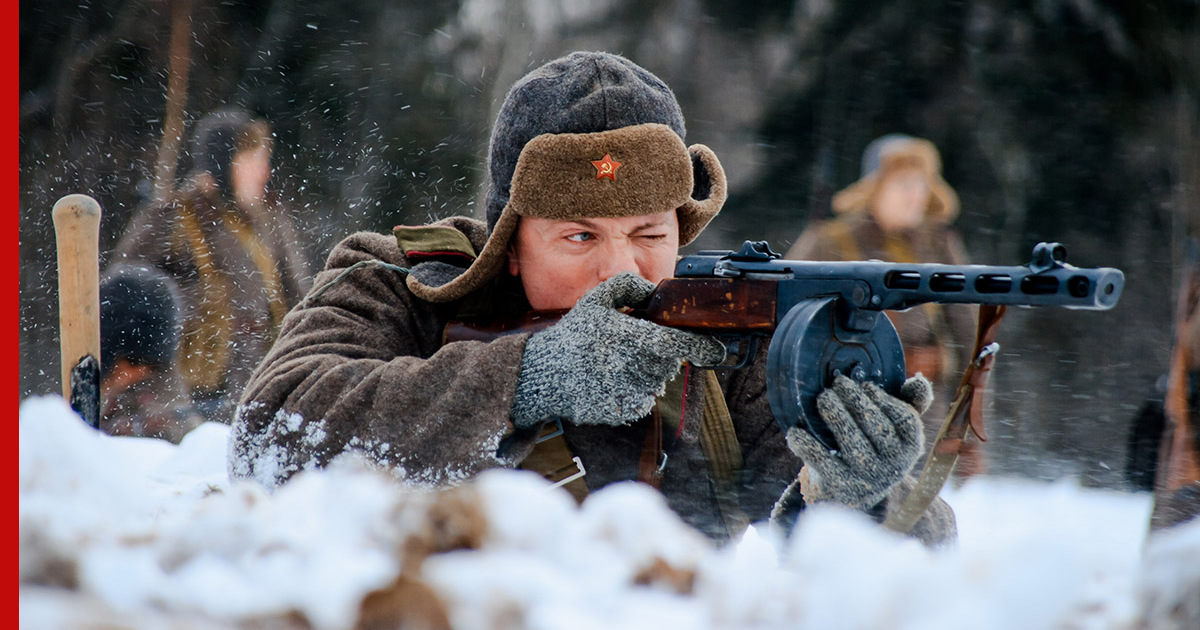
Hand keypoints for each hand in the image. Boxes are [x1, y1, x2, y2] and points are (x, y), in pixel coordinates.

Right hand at [511, 272, 725, 428]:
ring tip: (621, 364)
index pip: (672, 342)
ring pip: (656, 383)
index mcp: (623, 336)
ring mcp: (621, 391)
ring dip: (648, 373)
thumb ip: (627, 286)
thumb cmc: (574, 333)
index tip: (716, 350)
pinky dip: (636, 391)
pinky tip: (614, 381)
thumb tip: (655, 290)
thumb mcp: (596, 299)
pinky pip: (642, 401)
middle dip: (662, 355)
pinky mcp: (617, 411)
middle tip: (638, 348)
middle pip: (667, 363)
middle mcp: (625, 366)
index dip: (699, 347)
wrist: (543, 372)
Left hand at [785, 374, 930, 508]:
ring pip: (853, 444)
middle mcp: (895, 465)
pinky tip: (795, 431)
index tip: (865, 384)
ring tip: (823, 398)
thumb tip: (919, 379)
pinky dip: (808, 446)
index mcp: (911, 446)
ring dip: (837, 417)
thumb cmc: (876, 444)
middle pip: (878, 429)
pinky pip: (824, 464)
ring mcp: (869, 479)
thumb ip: (910, 401)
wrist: (857, 490)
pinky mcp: (843, 488)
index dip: (885, 400)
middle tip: (837, 383)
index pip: (905, 420)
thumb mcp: (897, 426)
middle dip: (857, 402)